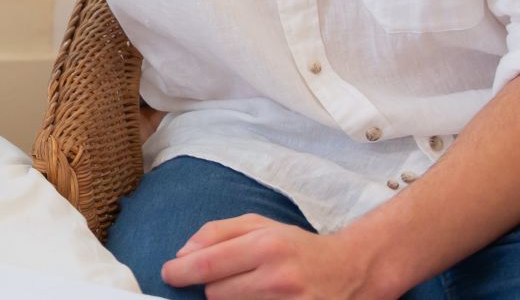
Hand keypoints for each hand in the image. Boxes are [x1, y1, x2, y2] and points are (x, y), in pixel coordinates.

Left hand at [162, 214, 386, 299]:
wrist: (350, 271)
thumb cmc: (297, 247)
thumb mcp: (260, 225)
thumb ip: (216, 233)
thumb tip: (182, 254)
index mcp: (267, 246)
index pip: (207, 265)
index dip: (180, 272)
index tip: (170, 274)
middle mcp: (278, 278)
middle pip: (214, 294)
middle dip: (212, 287)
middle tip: (227, 279)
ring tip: (247, 290)